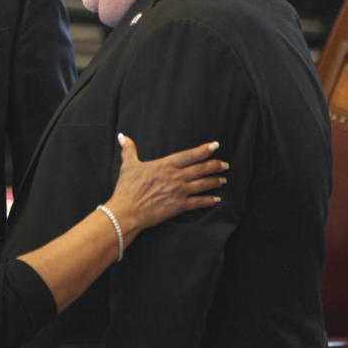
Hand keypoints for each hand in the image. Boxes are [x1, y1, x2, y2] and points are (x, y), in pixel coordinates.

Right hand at [105, 134, 224, 235]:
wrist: (127, 211)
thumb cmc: (127, 188)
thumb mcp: (128, 165)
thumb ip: (129, 149)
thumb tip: (122, 136)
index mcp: (165, 165)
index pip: (189, 155)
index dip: (203, 150)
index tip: (215, 146)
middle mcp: (175, 177)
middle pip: (200, 169)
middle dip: (215, 165)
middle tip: (225, 164)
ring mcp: (178, 192)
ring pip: (202, 184)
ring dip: (215, 181)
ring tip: (223, 179)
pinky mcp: (179, 206)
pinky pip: (198, 202)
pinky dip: (208, 200)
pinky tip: (216, 199)